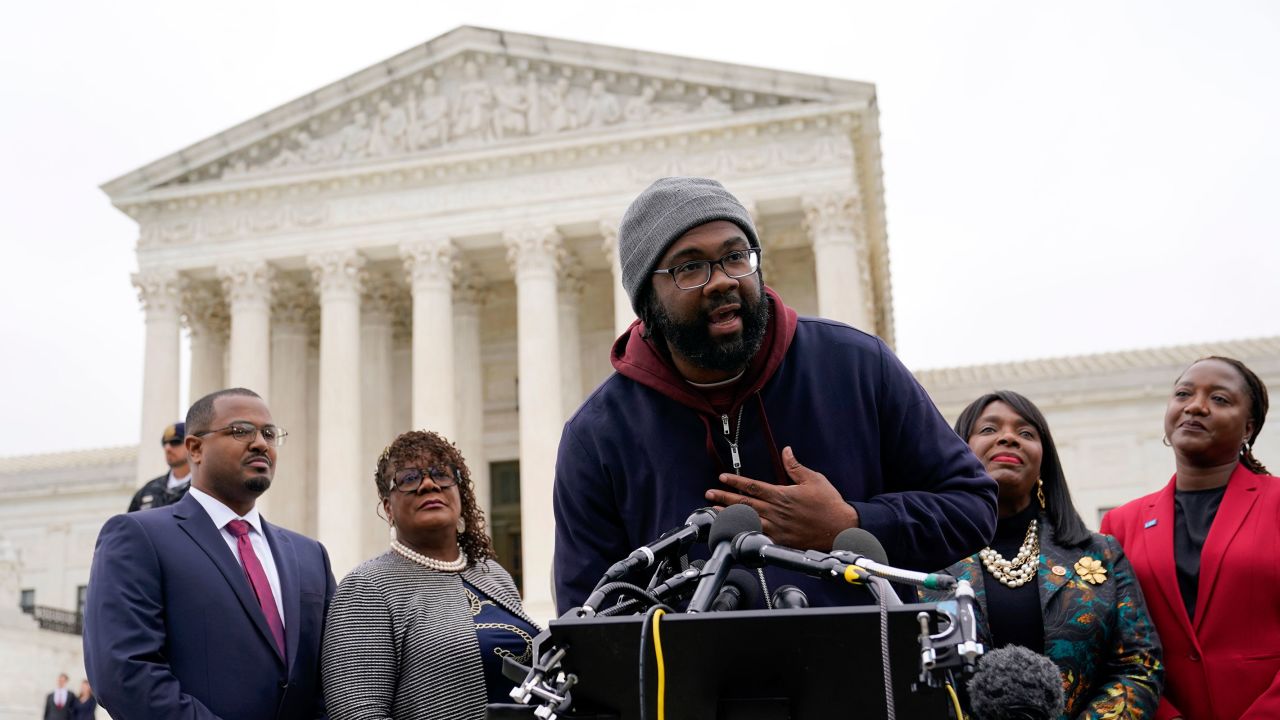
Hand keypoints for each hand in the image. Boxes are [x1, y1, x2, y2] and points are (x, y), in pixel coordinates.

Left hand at [705, 446, 858, 550]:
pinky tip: (734, 531)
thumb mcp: (814, 479)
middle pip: (744, 503)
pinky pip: (758, 535)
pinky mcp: (781, 540)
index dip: (735, 481)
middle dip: (724, 498)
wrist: (840, 528)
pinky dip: (744, 532)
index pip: (753, 486)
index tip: (722, 478)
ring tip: (713, 513)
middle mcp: (776, 511)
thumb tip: (786, 451)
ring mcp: (777, 527)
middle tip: (709, 494)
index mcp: (782, 495)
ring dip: (729, 516)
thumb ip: (795, 466)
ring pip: (748, 520)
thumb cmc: (829, 504)